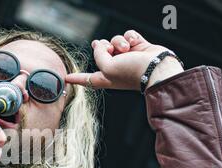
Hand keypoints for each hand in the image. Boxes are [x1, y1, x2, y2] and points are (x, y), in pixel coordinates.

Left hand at [66, 30, 183, 90]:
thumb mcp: (107, 67)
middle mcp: (114, 67)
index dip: (76, 78)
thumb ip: (99, 55)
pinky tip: (136, 42)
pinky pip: (128, 35)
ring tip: (127, 49)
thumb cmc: (131, 72)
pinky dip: (131, 37)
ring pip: (115, 41)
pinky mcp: (137, 47)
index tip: (65, 79)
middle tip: (109, 49)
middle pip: (101, 52)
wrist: (156, 68)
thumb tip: (99, 44)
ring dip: (119, 42)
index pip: (86, 78)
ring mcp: (126, 57)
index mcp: (105, 78)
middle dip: (103, 47)